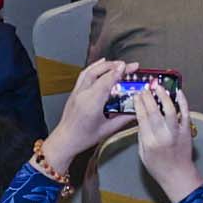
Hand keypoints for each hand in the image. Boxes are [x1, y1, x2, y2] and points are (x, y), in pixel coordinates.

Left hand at [44, 54, 129, 175]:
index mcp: (91, 105)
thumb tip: (136, 110)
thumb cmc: (83, 138)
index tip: (128, 67)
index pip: (105, 82)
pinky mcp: (75, 92)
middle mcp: (83, 95)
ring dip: (105, 65)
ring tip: (118, 63)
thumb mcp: (108, 130)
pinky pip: (84, 74)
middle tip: (128, 65)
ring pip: (90, 71)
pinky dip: (94, 67)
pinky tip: (101, 64)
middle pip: (99, 73)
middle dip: (115, 66)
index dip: (117, 73)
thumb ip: (124, 118)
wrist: (66, 140)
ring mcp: (77, 92)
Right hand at [133, 79, 202, 197]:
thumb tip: (141, 119)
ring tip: (158, 87)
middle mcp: (163, 135)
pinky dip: (183, 101)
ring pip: (170, 109)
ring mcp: (176, 132)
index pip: (143, 118)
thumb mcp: (143, 154)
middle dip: (148, 98)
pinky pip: (185, 113)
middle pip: (154, 111)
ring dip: (164, 96)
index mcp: (150, 142)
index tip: (136, 95)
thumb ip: (142, 136)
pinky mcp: (187, 130)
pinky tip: (178, 92)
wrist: (178, 175)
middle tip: (145, 89)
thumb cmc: (158, 167)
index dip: (139, 104)